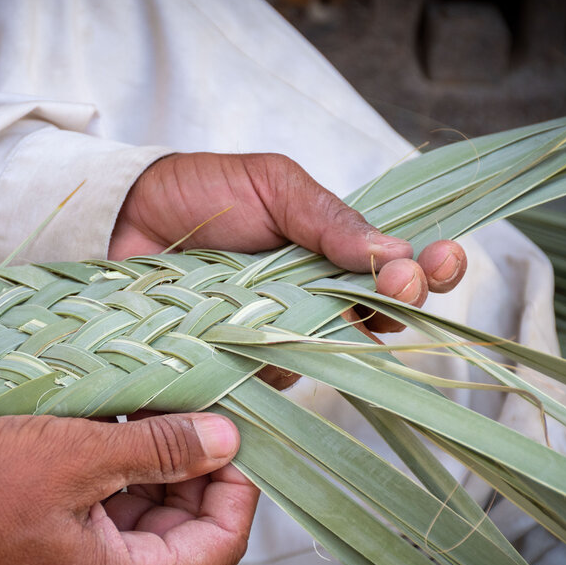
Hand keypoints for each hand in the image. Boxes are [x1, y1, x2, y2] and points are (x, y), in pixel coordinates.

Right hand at [0, 412, 253, 564]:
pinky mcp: (63, 561)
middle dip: (193, 469)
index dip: (235, 483)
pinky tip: (115, 429)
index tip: (229, 431)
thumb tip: (228, 438)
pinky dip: (122, 477)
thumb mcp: (81, 454)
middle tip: (186, 409)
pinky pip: (114, 521)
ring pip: (152, 522)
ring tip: (145, 410)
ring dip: (156, 467)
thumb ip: (163, 448)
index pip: (222, 541)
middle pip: (189, 531)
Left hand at [110, 152, 466, 334]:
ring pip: (324, 355)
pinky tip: (243, 338)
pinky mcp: (234, 368)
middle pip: (376, 323)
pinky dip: (262, 362)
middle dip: (397, 303)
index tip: (440, 262)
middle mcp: (315, 306)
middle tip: (399, 285)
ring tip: (294, 299)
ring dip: (324, 331)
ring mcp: (276, 341)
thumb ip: (327, 218)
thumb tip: (392, 250)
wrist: (125, 215)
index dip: (430, 273)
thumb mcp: (274, 186)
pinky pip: (264, 379)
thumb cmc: (205, 192)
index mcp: (336, 257)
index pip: (401, 274)